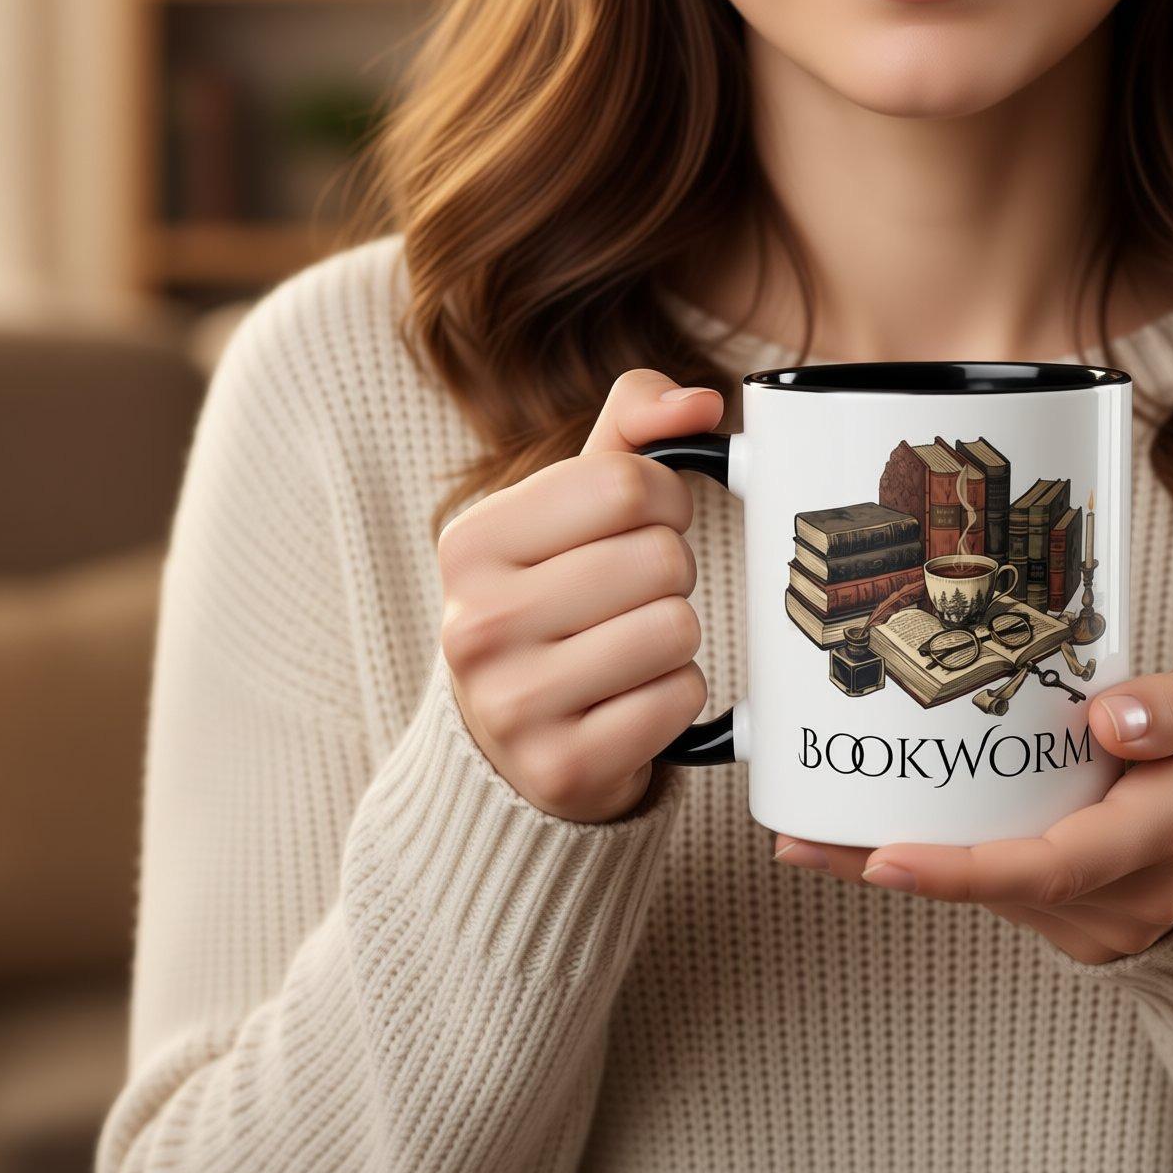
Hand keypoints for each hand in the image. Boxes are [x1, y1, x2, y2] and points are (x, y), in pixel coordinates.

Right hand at [436, 370, 722, 822]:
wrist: (508, 740)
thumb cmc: (554, 595)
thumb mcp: (571, 503)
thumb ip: (634, 428)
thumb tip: (701, 404)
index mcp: (471, 542)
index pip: (626, 482)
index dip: (666, 497)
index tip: (650, 520)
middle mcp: (476, 623)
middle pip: (660, 558)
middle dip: (671, 571)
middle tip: (635, 594)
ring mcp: (513, 705)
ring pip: (678, 628)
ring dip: (677, 635)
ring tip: (630, 645)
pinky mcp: (563, 768)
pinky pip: (681, 698)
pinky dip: (677, 693)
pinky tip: (631, 698)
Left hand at [772, 660, 1172, 963]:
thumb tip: (1106, 720)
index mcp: (1171, 830)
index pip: (1055, 860)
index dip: (964, 867)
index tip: (886, 856)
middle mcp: (1129, 892)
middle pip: (997, 885)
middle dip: (894, 867)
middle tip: (800, 838)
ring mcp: (1102, 918)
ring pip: (988, 894)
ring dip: (899, 867)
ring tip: (808, 828)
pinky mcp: (1079, 920)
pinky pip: (1000, 893)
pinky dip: (939, 867)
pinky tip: (867, 838)